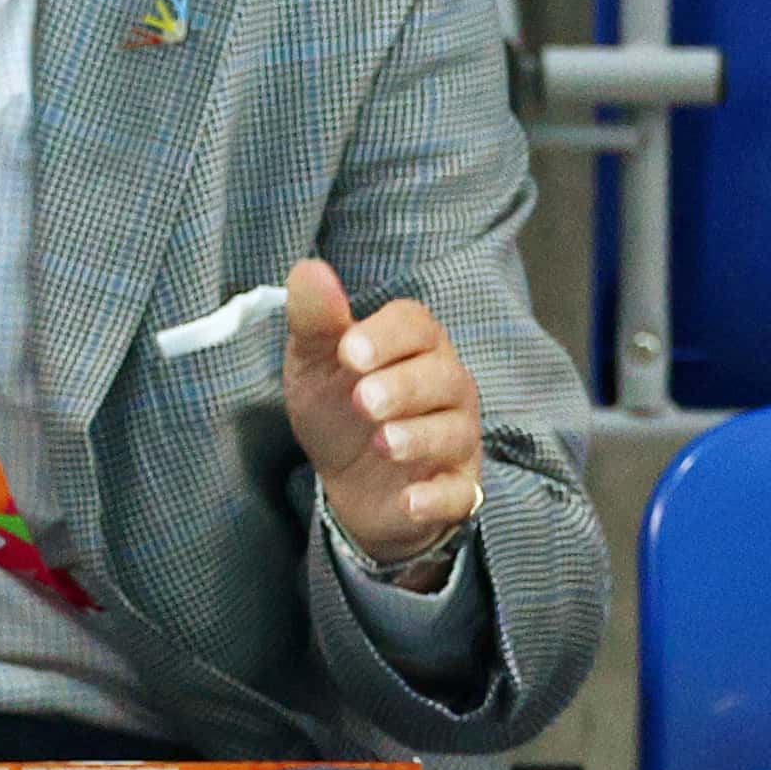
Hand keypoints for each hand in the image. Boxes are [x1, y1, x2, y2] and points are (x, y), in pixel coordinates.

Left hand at [281, 261, 482, 573]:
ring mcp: (455, 438)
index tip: (348, 352)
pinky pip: (461, 492)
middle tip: (362, 400)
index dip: (386, 336)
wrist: (348, 483)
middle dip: (403, 387)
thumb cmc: (338, 409)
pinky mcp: (456, 489)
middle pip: (442, 376)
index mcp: (413, 346)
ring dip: (420, 436)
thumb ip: (315, 320)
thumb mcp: (315, 364)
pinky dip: (438, 497)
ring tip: (381, 444)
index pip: (416, 326)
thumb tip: (309, 269)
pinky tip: (409, 500)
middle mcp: (446, 386)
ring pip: (455, 431)